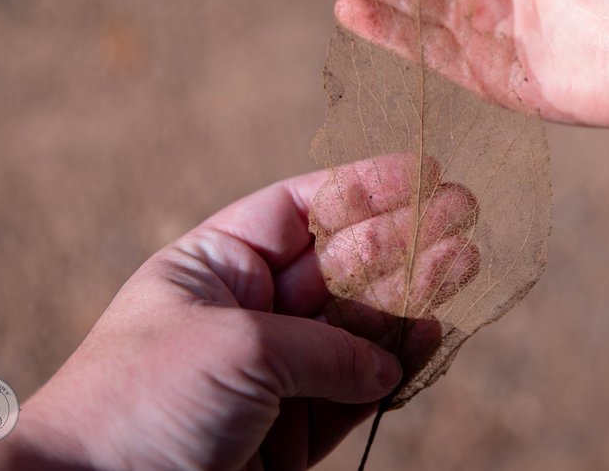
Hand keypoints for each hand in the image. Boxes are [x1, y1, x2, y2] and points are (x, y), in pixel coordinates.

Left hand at [0, 158, 478, 470]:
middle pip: (341, 263)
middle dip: (402, 238)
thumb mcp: (236, 345)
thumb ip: (324, 346)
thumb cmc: (141, 402)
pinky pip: (359, 392)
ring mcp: (275, 375)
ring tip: (466, 265)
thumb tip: (382, 365)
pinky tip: (436, 334)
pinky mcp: (293, 436)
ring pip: (359, 327)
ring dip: (413, 297)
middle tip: (464, 213)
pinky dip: (398, 368)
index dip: (362, 187)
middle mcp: (249, 313)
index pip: (300, 210)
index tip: (424, 172)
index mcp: (214, 266)